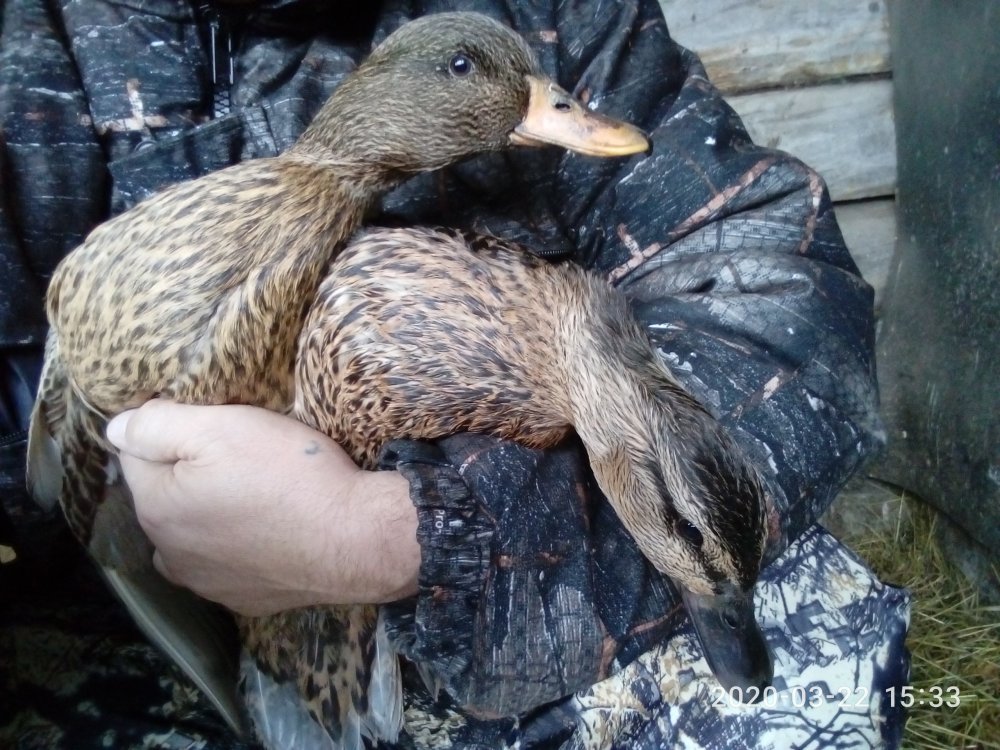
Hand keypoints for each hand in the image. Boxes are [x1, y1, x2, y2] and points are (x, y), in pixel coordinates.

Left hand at [106, 400, 418, 615]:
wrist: (357, 538)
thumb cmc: (290, 475)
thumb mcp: (222, 428)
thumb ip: (157, 425)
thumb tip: (116, 428)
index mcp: (156, 508)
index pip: (136, 453)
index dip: (175, 431)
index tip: (217, 426)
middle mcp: (170, 555)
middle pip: (167, 496)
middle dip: (191, 475)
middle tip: (244, 456)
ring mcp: (208, 584)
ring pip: (195, 534)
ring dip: (213, 515)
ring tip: (258, 495)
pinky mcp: (246, 600)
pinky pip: (230, 562)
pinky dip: (243, 546)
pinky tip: (273, 530)